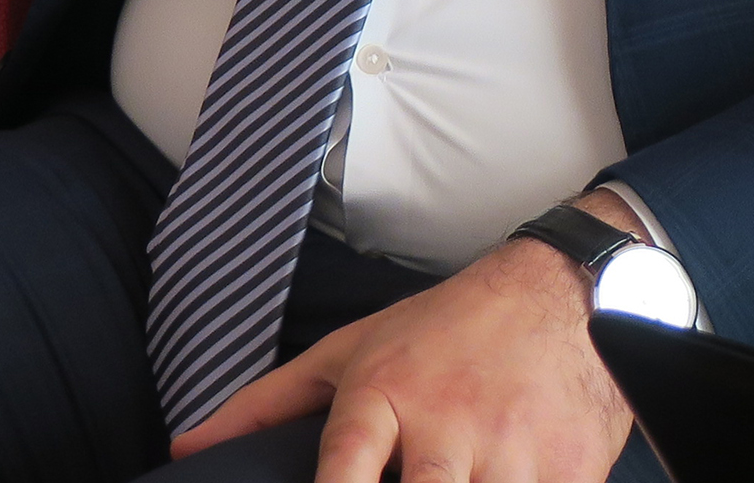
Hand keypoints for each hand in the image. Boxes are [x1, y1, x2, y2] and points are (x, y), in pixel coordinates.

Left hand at [167, 191, 636, 481]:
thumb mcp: (354, 350)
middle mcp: (448, 425)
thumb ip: (268, 405)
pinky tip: (505, 479)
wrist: (565, 290)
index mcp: (387, 394)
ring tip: (455, 481)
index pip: (346, 466)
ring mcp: (513, 452)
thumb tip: (185, 449)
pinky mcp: (568, 474)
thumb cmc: (446, 328)